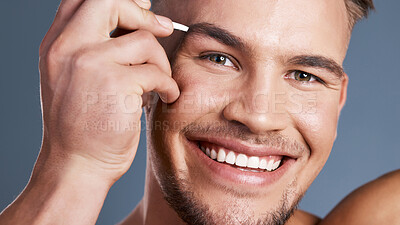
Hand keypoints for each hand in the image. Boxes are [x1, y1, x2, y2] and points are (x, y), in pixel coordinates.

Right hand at [36, 0, 179, 183]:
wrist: (76, 165)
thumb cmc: (82, 126)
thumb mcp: (74, 80)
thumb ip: (94, 49)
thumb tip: (137, 22)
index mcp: (57, 46)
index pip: (82, 0)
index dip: (118, 0)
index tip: (143, 9)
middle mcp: (67, 48)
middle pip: (109, 1)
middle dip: (143, 14)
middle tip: (164, 28)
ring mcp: (90, 63)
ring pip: (144, 40)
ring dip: (161, 63)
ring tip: (158, 84)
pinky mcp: (116, 84)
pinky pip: (157, 72)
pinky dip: (168, 85)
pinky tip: (164, 97)